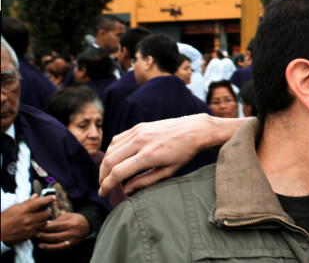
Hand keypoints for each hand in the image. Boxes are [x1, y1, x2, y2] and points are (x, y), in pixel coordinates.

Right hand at [1, 195, 53, 244]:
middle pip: (47, 213)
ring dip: (44, 218)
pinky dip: (41, 225)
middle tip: (44, 208)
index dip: (49, 199)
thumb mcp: (13, 208)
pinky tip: (36, 223)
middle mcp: (28, 219)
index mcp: (24, 210)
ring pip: (46, 221)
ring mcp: (30, 228)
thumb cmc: (3, 220)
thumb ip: (26, 202)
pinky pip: (40, 229)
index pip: (41, 202)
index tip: (52, 197)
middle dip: (47, 209)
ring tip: (40, 216)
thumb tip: (36, 196)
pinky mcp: (30, 235)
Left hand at [36, 212, 89, 249]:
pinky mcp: (72, 245)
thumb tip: (46, 224)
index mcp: (70, 224)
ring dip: (47, 245)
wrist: (88, 225)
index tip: (39, 226)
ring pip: (57, 245)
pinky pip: (61, 248)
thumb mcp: (68, 215)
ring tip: (40, 244)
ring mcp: (72, 240)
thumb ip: (57, 220)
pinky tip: (47, 248)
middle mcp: (72, 233)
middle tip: (37, 234)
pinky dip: (53, 249)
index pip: (55, 226)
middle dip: (44, 236)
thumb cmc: (76, 219)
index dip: (46, 227)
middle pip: (55, 236)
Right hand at [99, 114, 249, 195]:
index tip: (103, 193)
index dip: (107, 185)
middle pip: (110, 161)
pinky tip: (114, 160)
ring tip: (107, 176)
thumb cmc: (184, 153)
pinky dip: (112, 151)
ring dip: (105, 165)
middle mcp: (140, 141)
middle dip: (102, 177)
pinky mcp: (138, 126)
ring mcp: (138, 132)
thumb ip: (145, 182)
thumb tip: (125, 190)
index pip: (118, 173)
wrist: (194, 129)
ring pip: (111, 150)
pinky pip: (117, 139)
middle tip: (103, 187)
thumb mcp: (168, 171)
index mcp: (149, 155)